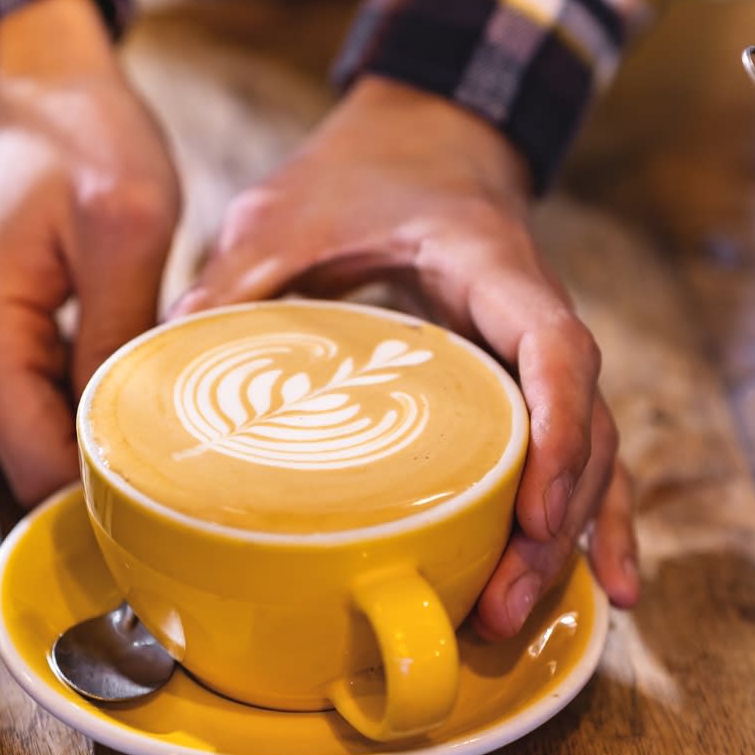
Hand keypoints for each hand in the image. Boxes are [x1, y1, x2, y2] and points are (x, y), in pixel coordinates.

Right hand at [0, 0, 180, 505]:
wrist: (34, 83)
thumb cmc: (74, 132)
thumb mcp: (126, 229)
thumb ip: (124, 338)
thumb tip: (137, 434)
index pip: (37, 465)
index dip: (104, 494)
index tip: (174, 502)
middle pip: (39, 455)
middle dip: (114, 460)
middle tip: (196, 449)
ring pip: (45, 428)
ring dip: (107, 423)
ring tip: (175, 400)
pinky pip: (44, 393)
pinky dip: (93, 393)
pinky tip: (139, 370)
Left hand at [170, 75, 638, 636]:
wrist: (423, 138)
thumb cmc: (365, 168)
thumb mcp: (284, 213)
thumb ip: (232, 281)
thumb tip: (164, 364)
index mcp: (492, 267)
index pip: (556, 350)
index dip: (558, 432)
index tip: (536, 511)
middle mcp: (530, 318)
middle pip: (583, 428)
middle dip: (553, 522)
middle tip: (498, 605)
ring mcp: (528, 354)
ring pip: (590, 453)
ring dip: (564, 537)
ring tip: (517, 615)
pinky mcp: (516, 381)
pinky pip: (568, 452)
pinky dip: (581, 518)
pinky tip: (590, 580)